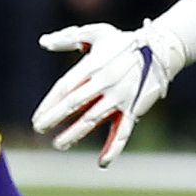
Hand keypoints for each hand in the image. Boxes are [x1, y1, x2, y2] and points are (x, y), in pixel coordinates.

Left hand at [35, 20, 182, 166]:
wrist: (159, 51)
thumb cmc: (123, 42)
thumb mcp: (96, 33)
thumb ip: (68, 37)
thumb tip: (43, 42)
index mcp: (93, 65)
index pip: (65, 87)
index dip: (49, 103)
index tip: (36, 117)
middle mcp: (105, 83)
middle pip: (74, 104)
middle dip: (55, 118)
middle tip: (39, 128)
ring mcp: (119, 98)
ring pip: (93, 119)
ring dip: (75, 133)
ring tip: (59, 144)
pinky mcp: (133, 110)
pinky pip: (123, 132)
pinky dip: (114, 148)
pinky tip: (103, 163)